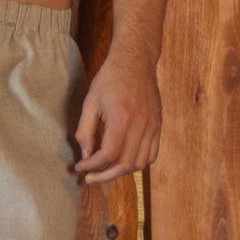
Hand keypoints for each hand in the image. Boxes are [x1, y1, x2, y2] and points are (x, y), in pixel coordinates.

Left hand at [74, 50, 161, 185]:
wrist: (135, 61)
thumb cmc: (110, 79)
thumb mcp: (90, 102)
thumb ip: (86, 131)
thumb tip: (86, 156)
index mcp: (121, 118)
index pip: (108, 155)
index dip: (92, 166)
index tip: (81, 167)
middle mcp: (141, 125)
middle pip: (125, 164)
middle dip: (105, 175)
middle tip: (90, 178)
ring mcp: (153, 126)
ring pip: (139, 163)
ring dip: (121, 172)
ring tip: (105, 170)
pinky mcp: (158, 126)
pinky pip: (151, 155)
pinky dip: (137, 163)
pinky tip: (123, 161)